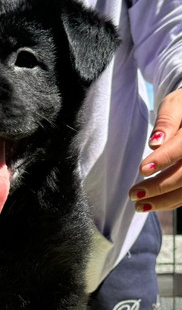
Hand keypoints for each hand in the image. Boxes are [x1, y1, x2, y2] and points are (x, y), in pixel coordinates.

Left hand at [129, 88, 181, 211]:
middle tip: (133, 194)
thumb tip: (156, 142)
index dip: (163, 159)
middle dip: (159, 186)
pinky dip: (170, 202)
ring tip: (138, 206)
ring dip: (163, 201)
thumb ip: (167, 121)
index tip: (142, 169)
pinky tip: (151, 204)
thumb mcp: (176, 104)